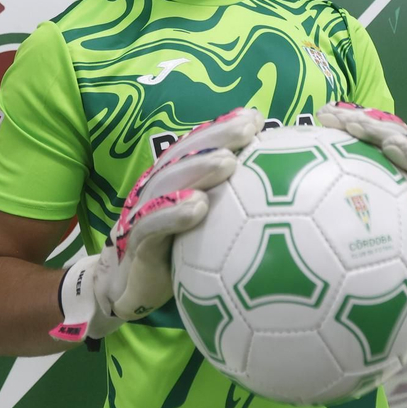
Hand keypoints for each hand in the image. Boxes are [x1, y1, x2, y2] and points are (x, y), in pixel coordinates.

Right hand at [50, 107, 264, 341]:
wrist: (129, 289)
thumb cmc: (174, 252)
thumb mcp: (204, 227)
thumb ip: (229, 205)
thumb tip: (277, 191)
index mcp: (173, 181)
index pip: (197, 147)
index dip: (222, 128)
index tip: (255, 117)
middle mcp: (156, 190)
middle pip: (184, 155)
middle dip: (216, 136)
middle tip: (247, 128)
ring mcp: (143, 214)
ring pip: (168, 184)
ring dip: (198, 169)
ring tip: (228, 161)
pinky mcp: (137, 245)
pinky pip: (152, 225)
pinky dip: (173, 213)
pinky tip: (199, 206)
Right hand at [315, 102, 406, 278]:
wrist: (371, 236)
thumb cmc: (393, 261)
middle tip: (391, 147)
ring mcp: (400, 159)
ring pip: (392, 137)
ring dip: (373, 129)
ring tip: (350, 124)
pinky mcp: (378, 145)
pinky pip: (366, 131)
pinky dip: (346, 122)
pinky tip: (325, 116)